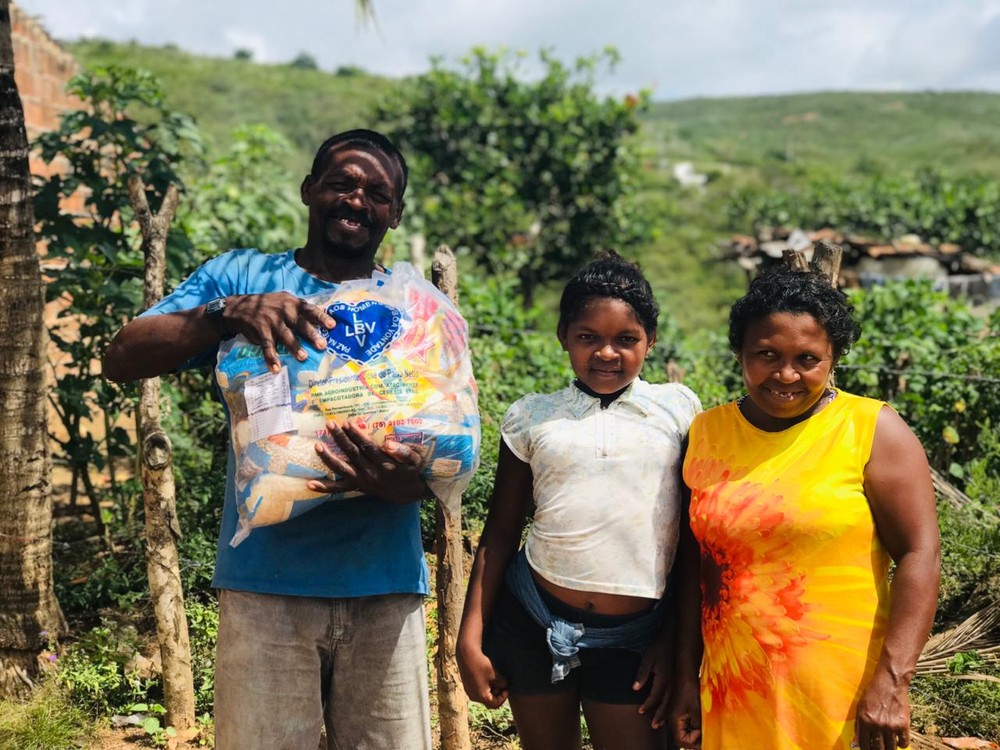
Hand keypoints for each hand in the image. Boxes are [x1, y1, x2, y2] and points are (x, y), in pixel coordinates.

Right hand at [222, 292, 333, 371]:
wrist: (240, 307)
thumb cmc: (269, 305)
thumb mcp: (285, 301)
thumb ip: (301, 308)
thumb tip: (324, 314)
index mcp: (292, 303)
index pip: (310, 309)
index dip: (322, 317)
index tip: (333, 326)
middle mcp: (284, 310)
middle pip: (300, 324)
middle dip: (312, 335)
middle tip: (322, 345)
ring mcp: (272, 320)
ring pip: (286, 336)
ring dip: (294, 347)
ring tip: (303, 357)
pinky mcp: (261, 330)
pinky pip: (268, 346)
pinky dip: (271, 358)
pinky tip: (275, 368)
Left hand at [308, 419, 429, 503]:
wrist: (409, 493)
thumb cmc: (413, 471)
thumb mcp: (415, 461)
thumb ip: (403, 452)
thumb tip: (388, 443)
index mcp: (384, 464)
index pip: (367, 447)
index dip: (356, 435)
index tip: (347, 423)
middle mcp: (370, 473)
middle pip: (351, 454)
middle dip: (340, 438)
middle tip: (330, 424)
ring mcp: (362, 481)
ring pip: (341, 469)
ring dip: (328, 458)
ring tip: (317, 446)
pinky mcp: (357, 487)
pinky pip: (339, 489)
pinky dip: (325, 487)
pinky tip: (310, 484)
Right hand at [457, 643, 508, 708]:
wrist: (467, 655)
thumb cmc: (482, 665)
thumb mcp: (495, 674)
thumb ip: (502, 683)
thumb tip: (504, 686)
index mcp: (481, 696)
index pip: (495, 704)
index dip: (503, 698)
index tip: (507, 689)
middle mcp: (474, 697)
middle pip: (489, 701)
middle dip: (497, 694)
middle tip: (502, 684)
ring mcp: (469, 691)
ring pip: (483, 695)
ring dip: (491, 690)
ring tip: (495, 678)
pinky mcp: (467, 686)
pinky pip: (478, 691)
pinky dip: (485, 687)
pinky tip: (487, 676)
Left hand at [634, 634, 672, 728]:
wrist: (674, 640)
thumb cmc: (658, 649)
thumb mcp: (647, 659)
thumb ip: (641, 675)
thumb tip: (634, 689)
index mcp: (663, 679)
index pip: (655, 697)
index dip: (647, 705)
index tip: (640, 711)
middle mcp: (672, 683)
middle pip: (666, 704)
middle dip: (659, 716)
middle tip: (653, 726)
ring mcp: (677, 683)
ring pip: (672, 703)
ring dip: (666, 713)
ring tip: (660, 723)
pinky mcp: (679, 681)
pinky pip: (675, 697)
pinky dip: (671, 706)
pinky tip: (668, 710)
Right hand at [668, 676, 701, 748]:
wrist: (684, 672)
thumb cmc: (688, 686)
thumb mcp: (696, 708)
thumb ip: (697, 724)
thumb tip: (702, 735)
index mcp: (674, 720)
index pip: (681, 741)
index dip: (693, 743)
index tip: (704, 739)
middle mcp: (673, 719)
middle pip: (683, 738)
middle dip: (696, 740)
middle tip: (708, 739)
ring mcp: (677, 715)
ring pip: (686, 731)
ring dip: (696, 733)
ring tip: (707, 731)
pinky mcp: (681, 711)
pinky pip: (688, 723)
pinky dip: (696, 726)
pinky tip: (703, 722)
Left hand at [854, 672, 910, 749]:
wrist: (889, 683)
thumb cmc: (872, 693)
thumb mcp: (860, 706)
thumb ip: (858, 724)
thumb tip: (857, 741)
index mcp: (864, 721)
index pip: (864, 745)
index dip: (866, 749)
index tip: (869, 749)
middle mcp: (877, 725)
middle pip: (878, 749)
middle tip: (880, 748)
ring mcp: (891, 726)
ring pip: (891, 748)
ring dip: (890, 748)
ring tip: (889, 745)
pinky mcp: (903, 725)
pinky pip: (904, 743)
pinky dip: (901, 744)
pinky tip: (898, 740)